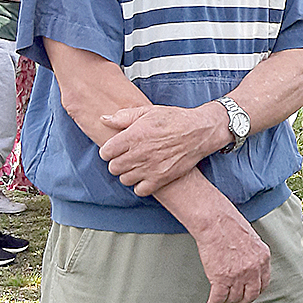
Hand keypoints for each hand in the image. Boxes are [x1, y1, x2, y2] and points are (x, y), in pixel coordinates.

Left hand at [98, 103, 221, 195]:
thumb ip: (123, 116)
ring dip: (128, 174)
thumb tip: (103, 119)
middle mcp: (139, 154)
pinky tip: (146, 176)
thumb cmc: (174, 120)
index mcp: (133, 136)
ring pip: (124, 179)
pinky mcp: (161, 179)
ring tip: (137, 166)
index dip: (109, 151)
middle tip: (127, 157)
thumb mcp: (148, 111)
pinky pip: (140, 190)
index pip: (106, 152)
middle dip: (118, 162)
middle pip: (113, 167)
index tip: (116, 149)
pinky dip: (140, 185)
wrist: (199, 132)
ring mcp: (149, 168)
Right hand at [191, 203, 271, 302]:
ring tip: (222, 302)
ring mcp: (238, 275)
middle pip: (251, 295)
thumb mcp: (253, 240)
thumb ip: (254, 255)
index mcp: (263, 258)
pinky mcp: (221, 278)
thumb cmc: (231, 226)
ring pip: (234, 298)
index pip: (264, 283)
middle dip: (243, 302)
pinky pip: (218, 299)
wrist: (216, 223)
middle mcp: (253, 269)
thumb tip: (250, 266)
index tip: (248, 294)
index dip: (255, 291)